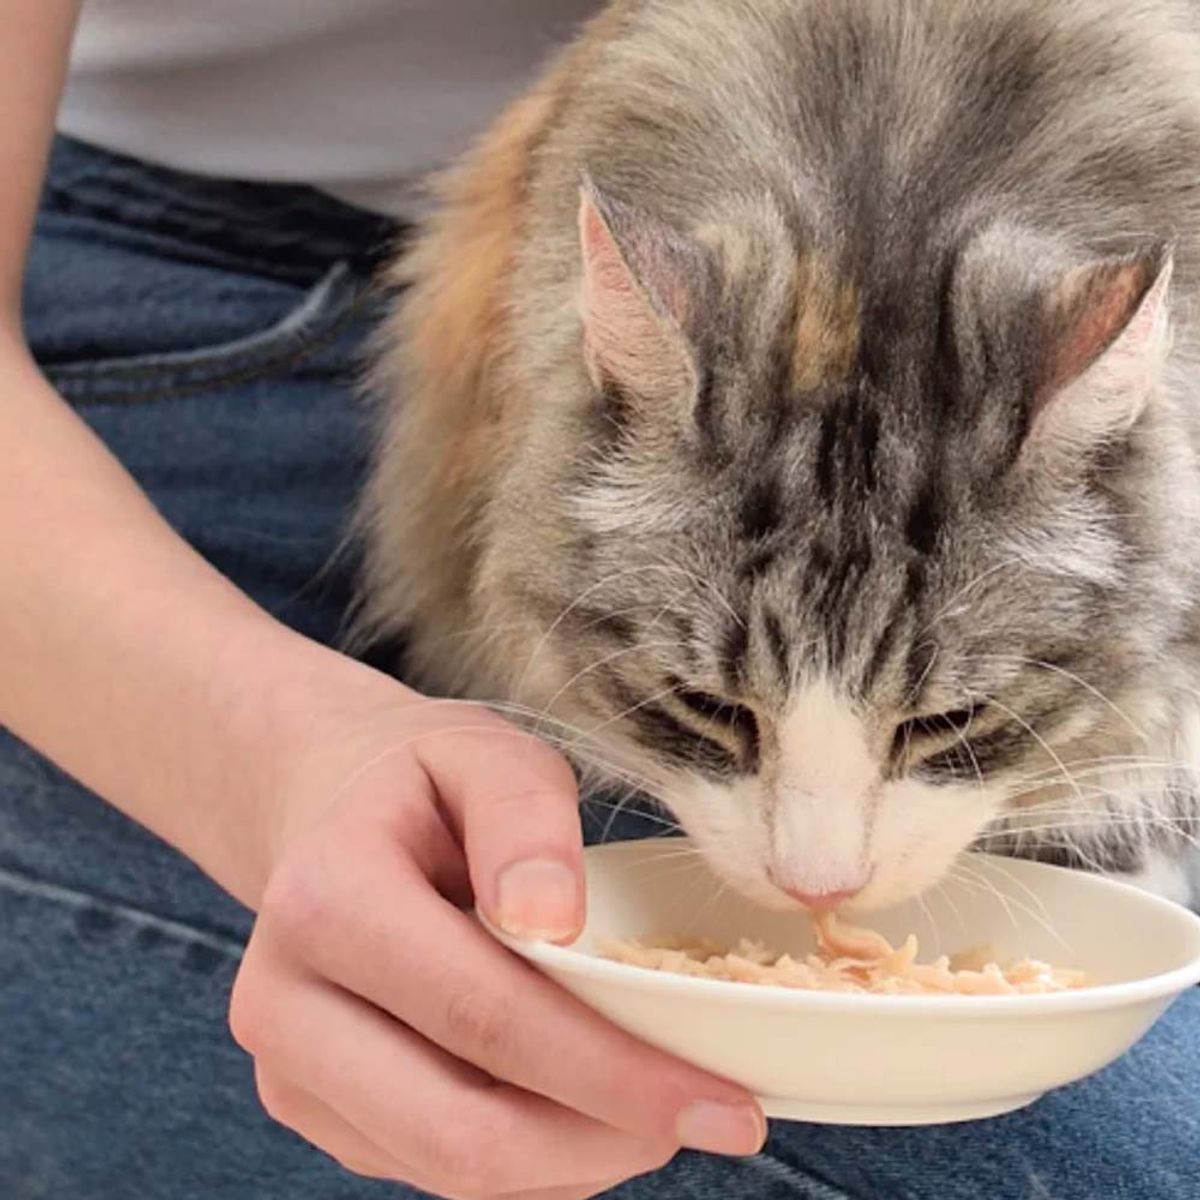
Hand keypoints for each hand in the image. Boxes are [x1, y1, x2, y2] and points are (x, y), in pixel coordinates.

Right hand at [228, 669, 765, 1198]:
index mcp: (324, 901)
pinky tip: (590, 1105)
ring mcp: (290, 1073)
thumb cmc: (425, 785)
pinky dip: (533, 1156)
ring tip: (662, 1106)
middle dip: (604, 1137)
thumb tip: (551, 920)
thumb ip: (523, 816)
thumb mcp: (485, 755)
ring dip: (577, 1155)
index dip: (609, 1070)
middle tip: (715, 1120)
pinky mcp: (315, 1110)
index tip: (721, 1100)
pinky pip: (436, 1170)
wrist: (332, 816)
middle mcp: (282, 1005)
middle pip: (461, 1128)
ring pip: (452, 1171)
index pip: (481, 1014)